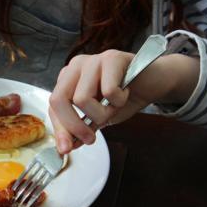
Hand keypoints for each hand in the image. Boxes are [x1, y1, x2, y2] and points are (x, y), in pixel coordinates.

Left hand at [49, 49, 199, 153]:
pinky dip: (119, 100)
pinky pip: (108, 91)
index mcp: (68, 79)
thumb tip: (66, 147)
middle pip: (59, 99)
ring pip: (82, 99)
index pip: (53, 106)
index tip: (66, 149)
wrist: (153, 82)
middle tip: (90, 138)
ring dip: (102, 113)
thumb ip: (82, 128)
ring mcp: (92, 60)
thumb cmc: (124, 97)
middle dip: (74, 125)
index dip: (60, 129)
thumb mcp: (99, 117)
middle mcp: (75, 66)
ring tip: (114, 106)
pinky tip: (125, 93)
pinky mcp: (111, 57)